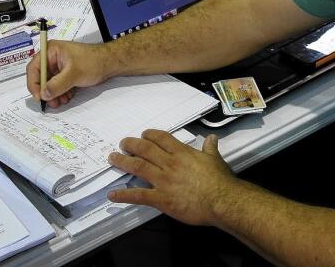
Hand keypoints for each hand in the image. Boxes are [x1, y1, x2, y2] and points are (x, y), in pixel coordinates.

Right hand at [26, 38, 111, 107]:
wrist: (109, 63)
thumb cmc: (92, 61)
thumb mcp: (73, 73)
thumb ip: (57, 85)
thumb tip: (44, 94)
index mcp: (50, 51)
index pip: (34, 68)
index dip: (34, 84)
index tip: (39, 97)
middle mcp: (52, 58)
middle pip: (40, 77)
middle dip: (46, 91)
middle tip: (52, 103)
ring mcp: (59, 66)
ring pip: (49, 84)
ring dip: (54, 94)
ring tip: (62, 101)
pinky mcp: (65, 73)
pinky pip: (57, 85)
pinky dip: (60, 93)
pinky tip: (67, 97)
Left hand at [107, 131, 236, 226]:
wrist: (221, 200)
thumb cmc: (220, 180)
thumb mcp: (215, 160)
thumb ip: (210, 149)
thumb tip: (212, 138)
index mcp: (182, 153)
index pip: (161, 139)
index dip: (149, 135)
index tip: (143, 135)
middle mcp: (169, 164)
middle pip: (145, 149)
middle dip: (131, 144)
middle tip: (122, 143)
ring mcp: (163, 181)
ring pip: (138, 167)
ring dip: (123, 162)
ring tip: (113, 158)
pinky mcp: (161, 199)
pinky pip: (139, 196)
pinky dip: (124, 195)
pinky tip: (112, 195)